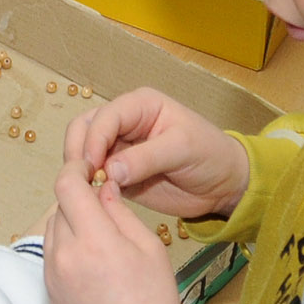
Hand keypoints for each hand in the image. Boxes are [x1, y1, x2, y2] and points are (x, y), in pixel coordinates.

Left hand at [42, 156, 180, 303]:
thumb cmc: (152, 302)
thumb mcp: (150, 249)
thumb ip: (121, 212)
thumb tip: (103, 188)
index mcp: (94, 239)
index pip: (67, 185)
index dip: (76, 169)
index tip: (88, 168)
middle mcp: (65, 253)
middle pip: (59, 206)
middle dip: (78, 199)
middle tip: (101, 207)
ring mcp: (52, 273)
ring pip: (53, 229)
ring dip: (70, 223)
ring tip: (98, 238)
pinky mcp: (48, 290)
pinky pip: (51, 253)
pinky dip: (65, 246)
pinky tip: (89, 260)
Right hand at [65, 88, 250, 221]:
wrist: (224, 185)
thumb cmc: (209, 155)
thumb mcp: (182, 150)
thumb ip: (146, 158)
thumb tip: (109, 170)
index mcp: (139, 106)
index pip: (105, 116)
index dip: (94, 138)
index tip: (92, 165)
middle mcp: (124, 123)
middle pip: (85, 128)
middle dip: (79, 150)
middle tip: (82, 178)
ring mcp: (119, 148)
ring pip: (84, 151)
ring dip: (80, 168)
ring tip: (87, 189)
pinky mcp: (119, 173)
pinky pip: (95, 175)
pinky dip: (88, 184)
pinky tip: (93, 198)